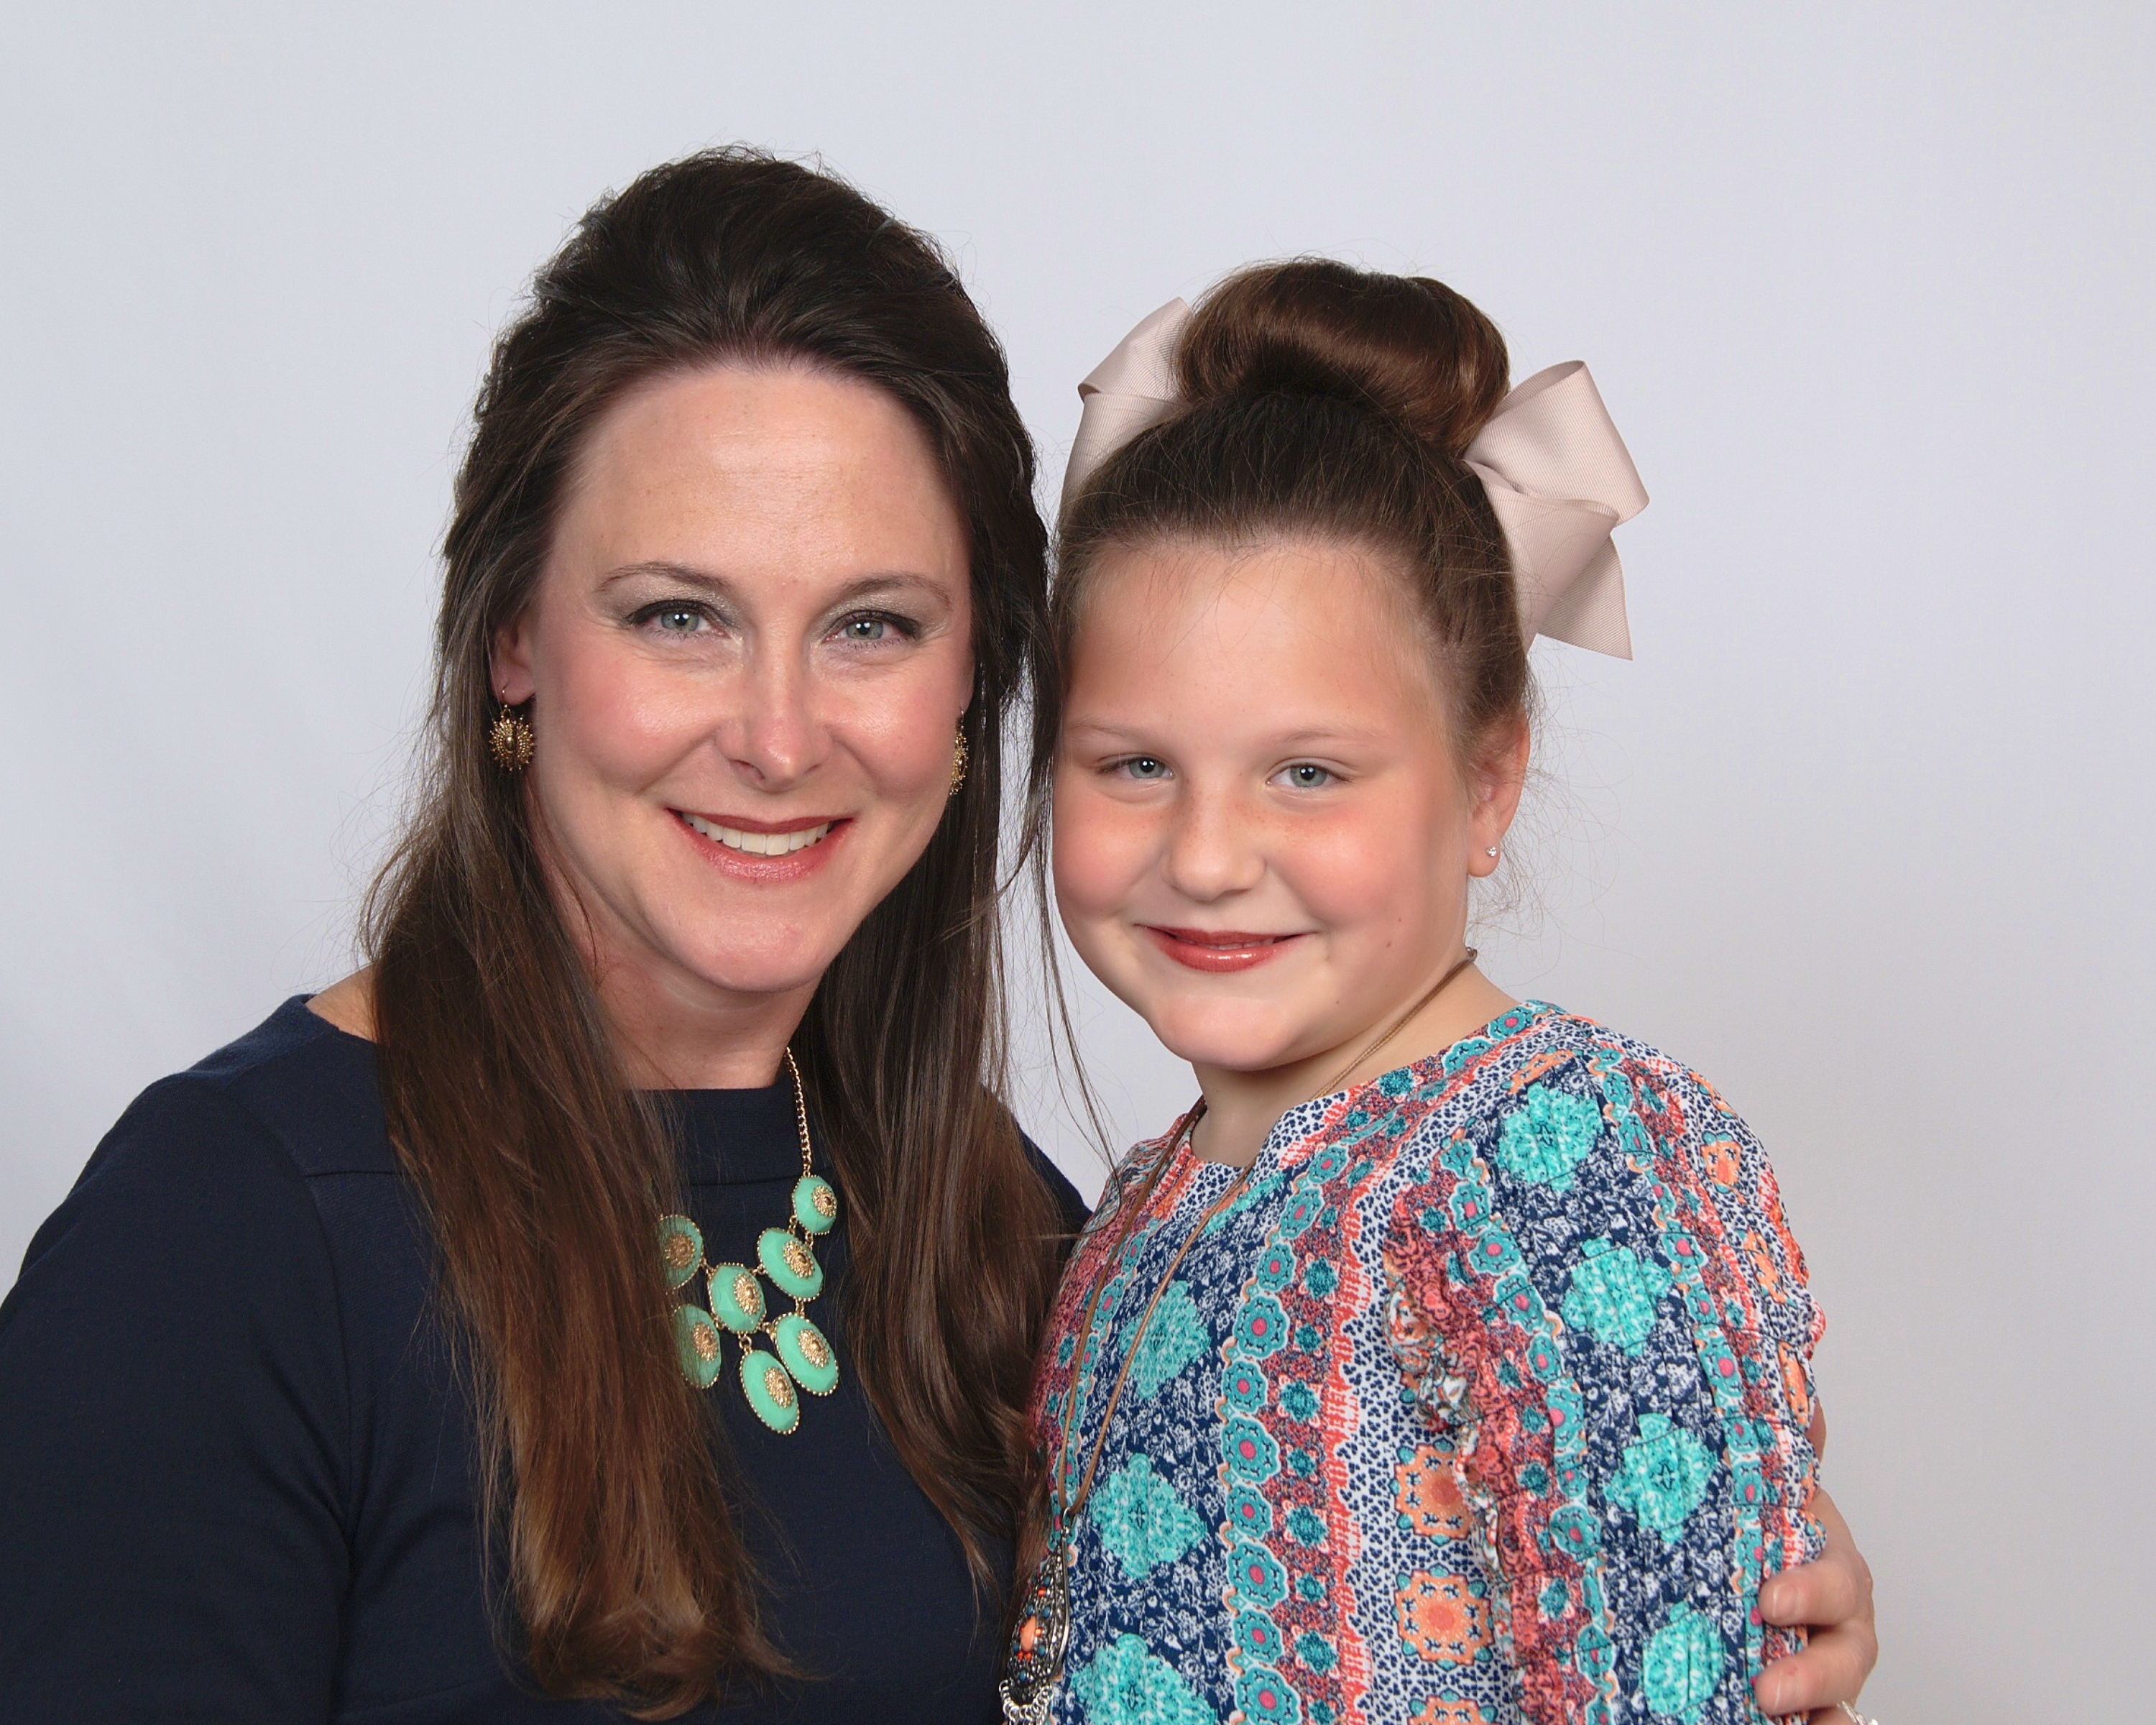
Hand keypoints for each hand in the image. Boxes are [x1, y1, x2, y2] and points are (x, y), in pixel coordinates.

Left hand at [1754, 1403, 1876, 1722]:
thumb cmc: (1754, 1517)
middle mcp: (1834, 1621)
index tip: (1770, 1602)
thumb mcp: (1763, 1482)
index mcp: (1828, 1564)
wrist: (1733, 1553)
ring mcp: (1818, 1662)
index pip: (1838, 1580)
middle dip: (1814, 1676)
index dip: (1812, 1593)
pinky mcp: (1797, 1697)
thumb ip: (1781, 1448)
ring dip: (1819, 1709)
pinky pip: (1819, 1721)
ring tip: (1774, 1718)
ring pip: (1838, 1698)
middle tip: (1766, 1690)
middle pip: (1846, 1655)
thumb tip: (1805, 1401)